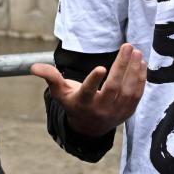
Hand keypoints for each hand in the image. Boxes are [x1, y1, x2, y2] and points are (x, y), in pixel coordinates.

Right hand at [30, 43, 146, 136]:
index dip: (94, 81)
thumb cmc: (74, 103)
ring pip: (128, 90)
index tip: (101, 67)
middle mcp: (100, 109)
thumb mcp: (60, 92)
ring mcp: (116, 112)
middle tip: (127, 46)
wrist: (90, 127)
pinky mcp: (128, 111)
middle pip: (113, 88)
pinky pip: (137, 94)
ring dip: (134, 70)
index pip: (88, 92)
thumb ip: (51, 77)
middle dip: (121, 66)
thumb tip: (33, 66)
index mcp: (83, 103)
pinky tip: (140, 62)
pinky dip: (140, 78)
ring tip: (136, 51)